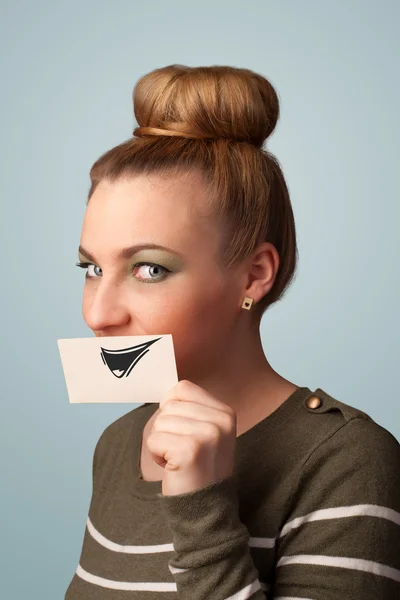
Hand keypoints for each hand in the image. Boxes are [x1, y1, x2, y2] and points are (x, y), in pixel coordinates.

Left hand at [146, 379, 236, 495]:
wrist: (206, 509)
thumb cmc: (198, 467)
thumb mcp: (205, 431)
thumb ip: (190, 408)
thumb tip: (166, 392)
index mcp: (225, 412)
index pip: (182, 388)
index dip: (172, 410)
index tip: (185, 433)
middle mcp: (221, 420)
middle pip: (169, 405)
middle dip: (166, 429)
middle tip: (182, 451)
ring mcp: (208, 434)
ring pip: (160, 422)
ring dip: (161, 443)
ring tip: (179, 459)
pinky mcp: (191, 450)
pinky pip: (154, 440)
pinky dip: (156, 455)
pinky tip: (174, 467)